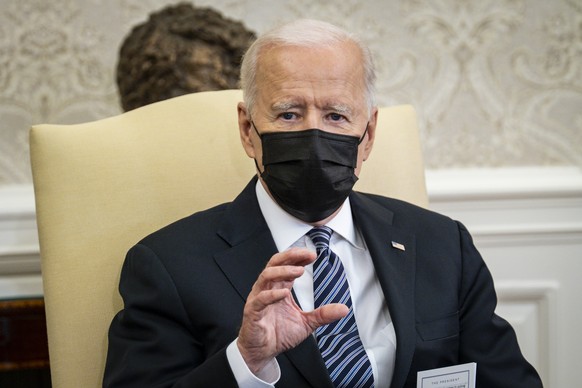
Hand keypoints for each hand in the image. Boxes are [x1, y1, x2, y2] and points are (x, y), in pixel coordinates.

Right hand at [237, 248, 347, 373]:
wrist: (263, 352)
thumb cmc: (279, 335)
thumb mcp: (306, 323)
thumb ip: (323, 314)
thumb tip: (343, 309)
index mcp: (279, 288)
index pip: (287, 265)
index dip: (298, 258)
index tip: (312, 255)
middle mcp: (268, 289)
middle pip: (275, 263)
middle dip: (291, 256)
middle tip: (306, 254)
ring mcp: (259, 298)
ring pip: (266, 276)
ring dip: (283, 271)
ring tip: (299, 271)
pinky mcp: (253, 311)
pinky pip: (260, 299)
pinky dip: (271, 294)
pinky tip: (284, 293)